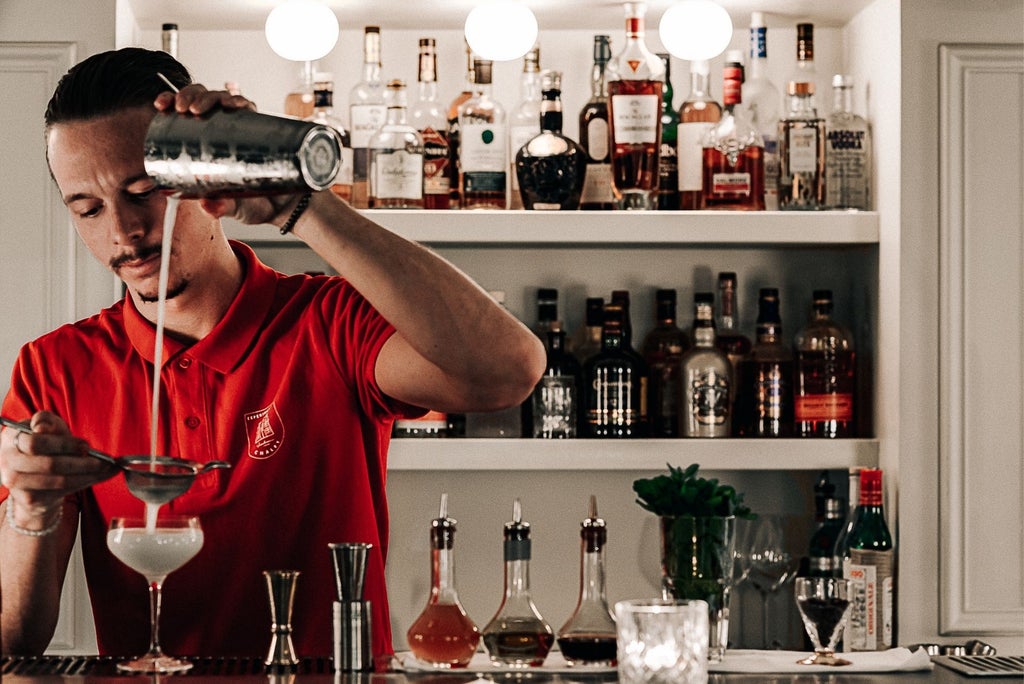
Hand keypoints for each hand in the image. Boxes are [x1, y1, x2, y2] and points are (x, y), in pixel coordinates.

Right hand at [0, 411, 115, 524]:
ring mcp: (17, 484)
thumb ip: (47, 421)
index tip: (86, 445)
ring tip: (108, 468)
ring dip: (89, 475)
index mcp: (11, 439)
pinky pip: (63, 492)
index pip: (36, 443)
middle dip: (81, 463)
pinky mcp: (30, 499)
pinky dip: (86, 483)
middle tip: (103, 461)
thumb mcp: (47, 427)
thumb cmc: (45, 445)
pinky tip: (101, 476)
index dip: (64, 444)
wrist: (33, 476)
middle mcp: (8, 463)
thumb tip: (43, 427)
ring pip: (60, 481)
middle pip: (50, 465)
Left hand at [153, 83, 311, 228]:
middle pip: (200, 99)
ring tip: (205, 107)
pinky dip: (241, 101)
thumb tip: (207, 206)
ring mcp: (240, 128)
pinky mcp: (260, 128)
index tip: (162, 105)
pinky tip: (235, 104)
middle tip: (186, 109)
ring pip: (221, 98)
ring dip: (211, 96)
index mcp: (203, 144)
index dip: (170, 102)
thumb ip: (221, 208)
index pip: (182, 115)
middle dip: (189, 96)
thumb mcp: (233, 208)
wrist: (287, 207)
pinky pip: (248, 107)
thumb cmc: (254, 205)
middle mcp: (220, 131)